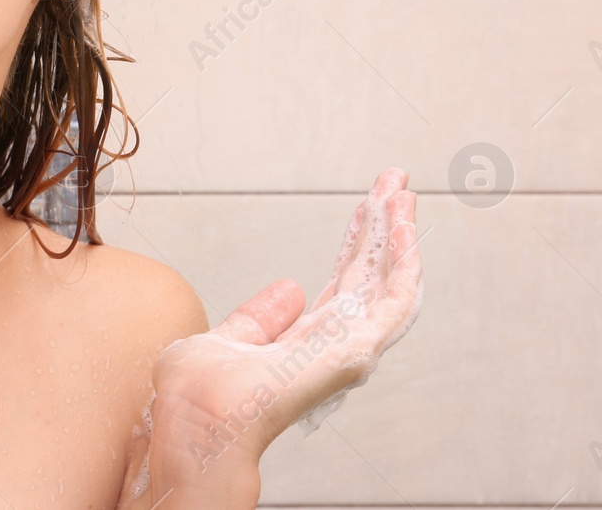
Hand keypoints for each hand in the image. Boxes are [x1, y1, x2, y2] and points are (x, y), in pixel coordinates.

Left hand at [149, 168, 423, 477]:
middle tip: (396, 183)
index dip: (359, 244)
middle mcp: (334, 347)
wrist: (198, 417)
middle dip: (385, 228)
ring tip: (403, 190)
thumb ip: (260, 318)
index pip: (345, 285)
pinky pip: (395, 299)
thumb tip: (289, 290)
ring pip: (391, 283)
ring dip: (400, 235)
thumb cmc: (198, 398)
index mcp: (306, 344)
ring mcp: (349, 350)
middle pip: (371, 277)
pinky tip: (403, 225)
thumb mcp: (227, 339)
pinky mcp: (357, 350)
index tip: (368, 207)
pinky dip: (404, 259)